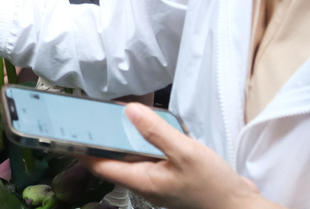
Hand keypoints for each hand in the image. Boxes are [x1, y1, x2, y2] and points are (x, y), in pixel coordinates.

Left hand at [82, 104, 276, 208]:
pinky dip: (144, 142)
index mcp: (141, 180)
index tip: (68, 128)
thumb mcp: (185, 153)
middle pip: (113, 160)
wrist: (241, 208)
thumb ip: (155, 131)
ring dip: (123, 138)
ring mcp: (158, 181)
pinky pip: (149, 157)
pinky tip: (149, 126)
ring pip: (132, 157)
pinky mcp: (171, 177)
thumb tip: (127, 110)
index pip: (100, 164)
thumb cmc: (212, 185)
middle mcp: (144, 183)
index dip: (82, 147)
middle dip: (101, 138)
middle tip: (91, 112)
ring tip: (114, 113)